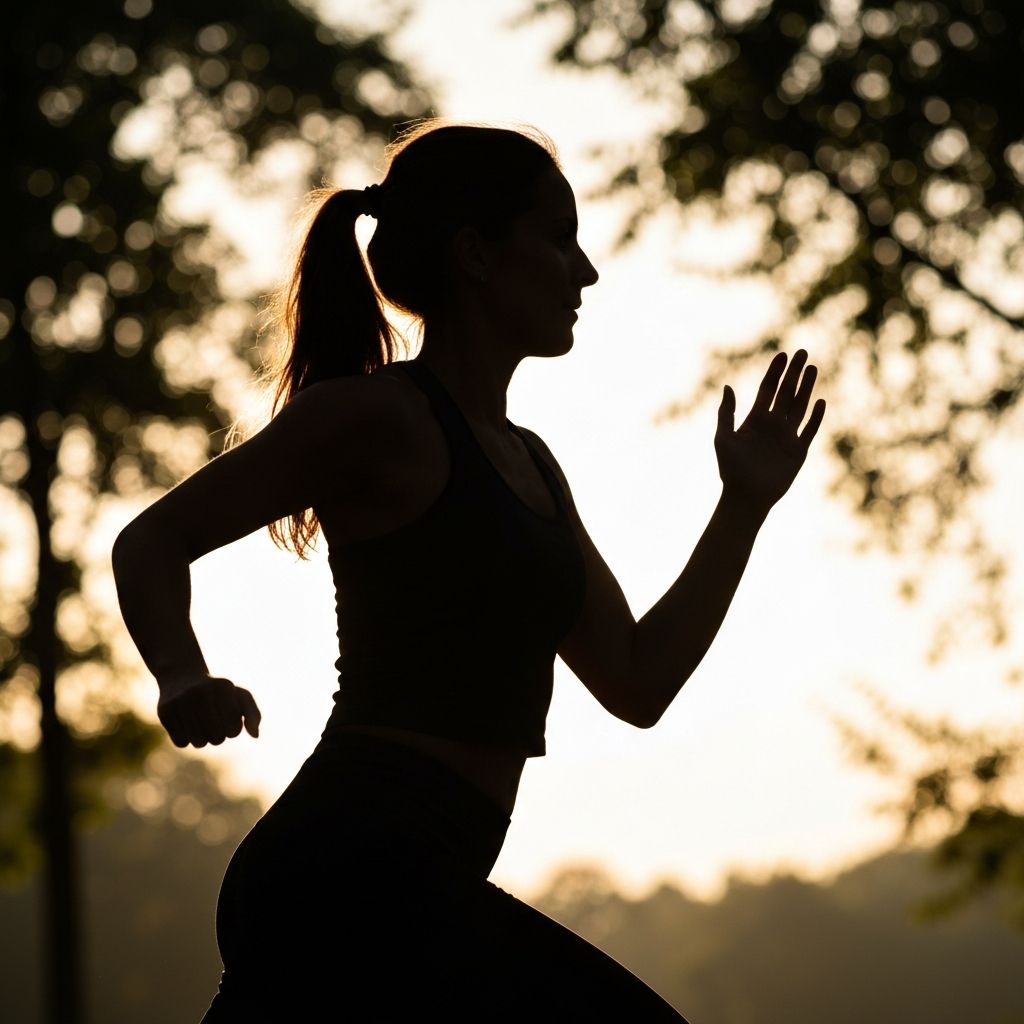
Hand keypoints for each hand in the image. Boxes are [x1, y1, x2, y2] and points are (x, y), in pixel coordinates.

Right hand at [157, 673, 260, 748]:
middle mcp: (200, 692)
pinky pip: (181, 742)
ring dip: (202, 739)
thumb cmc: (217, 691)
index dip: (233, 729)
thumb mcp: (239, 696)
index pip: (234, 729)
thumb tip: (256, 735)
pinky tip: (185, 723)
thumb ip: (252, 714)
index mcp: (223, 686)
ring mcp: (180, 701)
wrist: (182, 675)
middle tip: (213, 722)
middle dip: (218, 735)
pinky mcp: (164, 712)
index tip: (228, 718)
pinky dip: (185, 738)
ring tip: (200, 723)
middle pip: (217, 738)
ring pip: (199, 743)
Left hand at [715, 349, 825, 515]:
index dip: (775, 372)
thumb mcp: (723, 438)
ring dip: (807, 388)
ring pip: (800, 406)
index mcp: (755, 420)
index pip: (768, 389)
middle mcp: (772, 425)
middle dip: (795, 373)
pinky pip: (809, 430)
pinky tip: (821, 401)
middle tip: (803, 352)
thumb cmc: (730, 469)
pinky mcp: (798, 452)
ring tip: (813, 368)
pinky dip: (816, 417)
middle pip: (786, 393)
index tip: (782, 355)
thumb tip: (728, 386)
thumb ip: (726, 413)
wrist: (746, 497)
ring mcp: (787, 437)